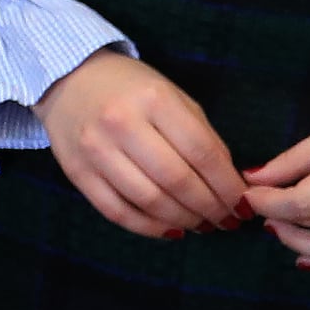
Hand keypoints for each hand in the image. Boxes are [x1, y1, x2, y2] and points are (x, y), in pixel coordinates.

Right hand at [34, 50, 249, 236]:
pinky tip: (170, 229)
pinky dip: (148, 227)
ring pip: (148, 200)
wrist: (68, 79)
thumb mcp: (173, 98)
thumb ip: (202, 137)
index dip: (226, 186)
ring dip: (182, 220)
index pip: (202, 152)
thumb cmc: (131, 89)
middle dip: (209, 208)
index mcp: (154, 100)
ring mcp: (95, 150)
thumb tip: (228, 184)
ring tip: (201, 225)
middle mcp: (121, 123)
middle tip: (225, 220)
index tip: (241, 204)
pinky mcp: (76, 172)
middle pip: (176, 180)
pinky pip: (116, 211)